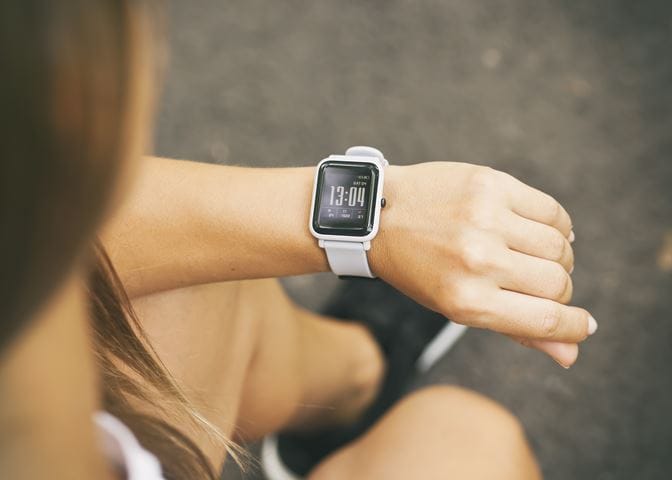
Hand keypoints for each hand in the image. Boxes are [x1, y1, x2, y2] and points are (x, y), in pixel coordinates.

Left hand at [370, 162, 596, 367]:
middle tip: (541, 283)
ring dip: (559, 257)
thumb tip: (571, 355)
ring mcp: (486, 219)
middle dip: (560, 291)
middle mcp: (478, 261)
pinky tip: (540, 231)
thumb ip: (514, 329)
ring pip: (560, 246)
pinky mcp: (492, 184)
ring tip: (536, 256)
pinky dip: (557, 226)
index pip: (545, 320)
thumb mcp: (456, 307)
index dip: (573, 327)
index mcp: (466, 302)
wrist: (380, 213)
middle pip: (557, 284)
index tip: (584, 325)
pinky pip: (552, 211)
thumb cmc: (418, 267)